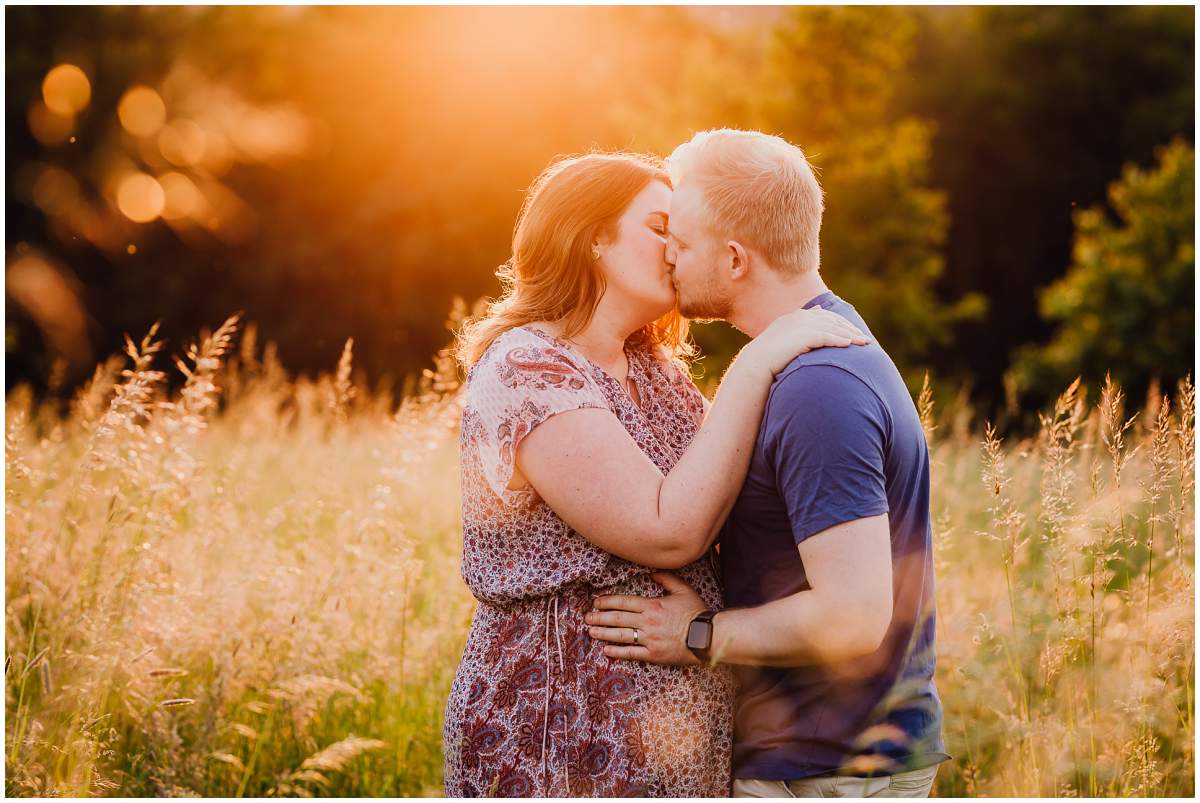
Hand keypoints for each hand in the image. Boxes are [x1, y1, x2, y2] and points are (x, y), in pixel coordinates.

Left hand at [586, 572, 707, 665]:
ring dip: (603, 633)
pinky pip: (631, 653)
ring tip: (591, 631)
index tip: (596, 602)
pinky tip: (606, 650)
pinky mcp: (653, 655)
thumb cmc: (696, 612)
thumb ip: (666, 578)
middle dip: (599, 617)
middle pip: (617, 618)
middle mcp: (647, 622)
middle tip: (586, 617)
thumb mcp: (682, 590)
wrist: (708, 637)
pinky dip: (617, 652)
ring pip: (620, 636)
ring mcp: (649, 640)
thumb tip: (651, 572)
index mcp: (652, 605)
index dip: (607, 602)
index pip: (624, 602)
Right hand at [746, 306, 870, 375]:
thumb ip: (798, 329)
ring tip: (864, 343)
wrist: (758, 361)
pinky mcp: (805, 336)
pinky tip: (850, 345)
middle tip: (864, 339)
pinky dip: (840, 340)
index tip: (852, 332)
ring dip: (851, 335)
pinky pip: (828, 337)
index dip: (841, 324)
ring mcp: (803, 325)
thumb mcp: (784, 337)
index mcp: (797, 316)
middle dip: (850, 329)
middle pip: (833, 320)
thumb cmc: (769, 354)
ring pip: (834, 328)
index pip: (825, 316)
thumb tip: (814, 321)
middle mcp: (802, 317)